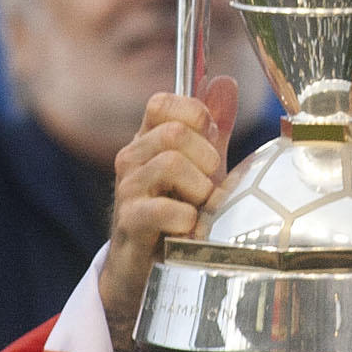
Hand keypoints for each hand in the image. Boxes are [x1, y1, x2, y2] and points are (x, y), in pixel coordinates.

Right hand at [101, 78, 238, 337]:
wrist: (148, 270)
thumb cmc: (177, 214)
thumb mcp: (201, 166)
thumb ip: (213, 126)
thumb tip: (224, 81)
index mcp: (147, 140)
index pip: (162, 102)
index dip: (195, 115)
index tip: (210, 142)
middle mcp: (130, 159)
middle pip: (173, 132)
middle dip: (205, 158)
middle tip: (209, 186)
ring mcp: (126, 191)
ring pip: (170, 164)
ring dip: (199, 190)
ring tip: (200, 209)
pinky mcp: (129, 224)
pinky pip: (164, 209)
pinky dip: (187, 219)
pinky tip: (189, 230)